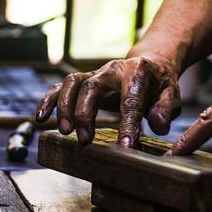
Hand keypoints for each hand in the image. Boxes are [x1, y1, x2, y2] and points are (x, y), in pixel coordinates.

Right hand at [35, 56, 181, 146]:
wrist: (148, 65)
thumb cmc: (159, 84)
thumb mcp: (171, 94)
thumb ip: (165, 109)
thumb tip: (157, 125)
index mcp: (137, 72)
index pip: (130, 100)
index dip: (128, 124)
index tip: (125, 146)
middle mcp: (111, 70)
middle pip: (91, 88)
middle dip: (85, 114)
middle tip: (85, 140)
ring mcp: (94, 74)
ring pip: (72, 84)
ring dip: (64, 107)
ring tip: (64, 131)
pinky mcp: (82, 81)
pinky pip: (60, 87)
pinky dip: (48, 101)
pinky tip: (40, 118)